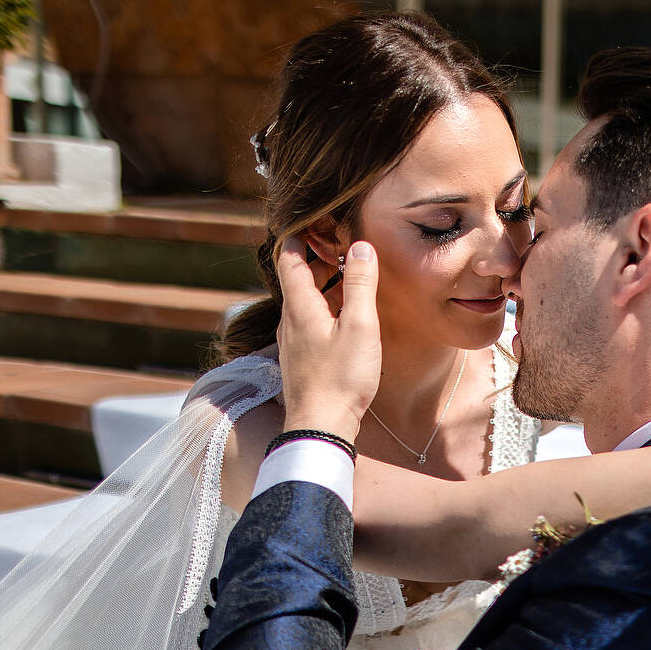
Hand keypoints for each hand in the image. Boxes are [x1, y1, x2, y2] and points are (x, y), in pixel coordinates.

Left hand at [275, 236, 381, 441]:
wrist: (320, 426)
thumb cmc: (341, 377)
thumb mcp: (359, 326)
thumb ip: (359, 285)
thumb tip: (360, 246)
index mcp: (299, 307)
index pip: (290, 259)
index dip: (301, 236)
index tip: (319, 223)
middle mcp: (290, 321)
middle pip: (297, 279)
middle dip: (318, 260)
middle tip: (342, 248)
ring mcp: (292, 342)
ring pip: (304, 302)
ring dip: (323, 286)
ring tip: (349, 280)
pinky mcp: (300, 359)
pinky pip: (309, 322)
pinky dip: (324, 309)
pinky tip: (344, 319)